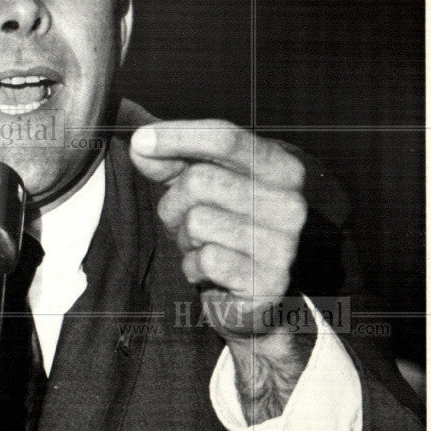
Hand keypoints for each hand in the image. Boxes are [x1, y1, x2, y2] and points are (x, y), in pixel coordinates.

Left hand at [129, 119, 307, 338]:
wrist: (250, 294)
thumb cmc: (222, 228)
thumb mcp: (198, 185)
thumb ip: (171, 161)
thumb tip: (141, 145)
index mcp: (282, 168)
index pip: (227, 138)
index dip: (178, 136)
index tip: (140, 141)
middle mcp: (290, 203)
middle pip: (200, 180)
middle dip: (175, 202)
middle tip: (185, 221)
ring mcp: (283, 244)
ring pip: (197, 221)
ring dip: (184, 237)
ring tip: (204, 245)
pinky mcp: (267, 281)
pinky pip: (204, 260)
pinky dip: (193, 266)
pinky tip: (211, 270)